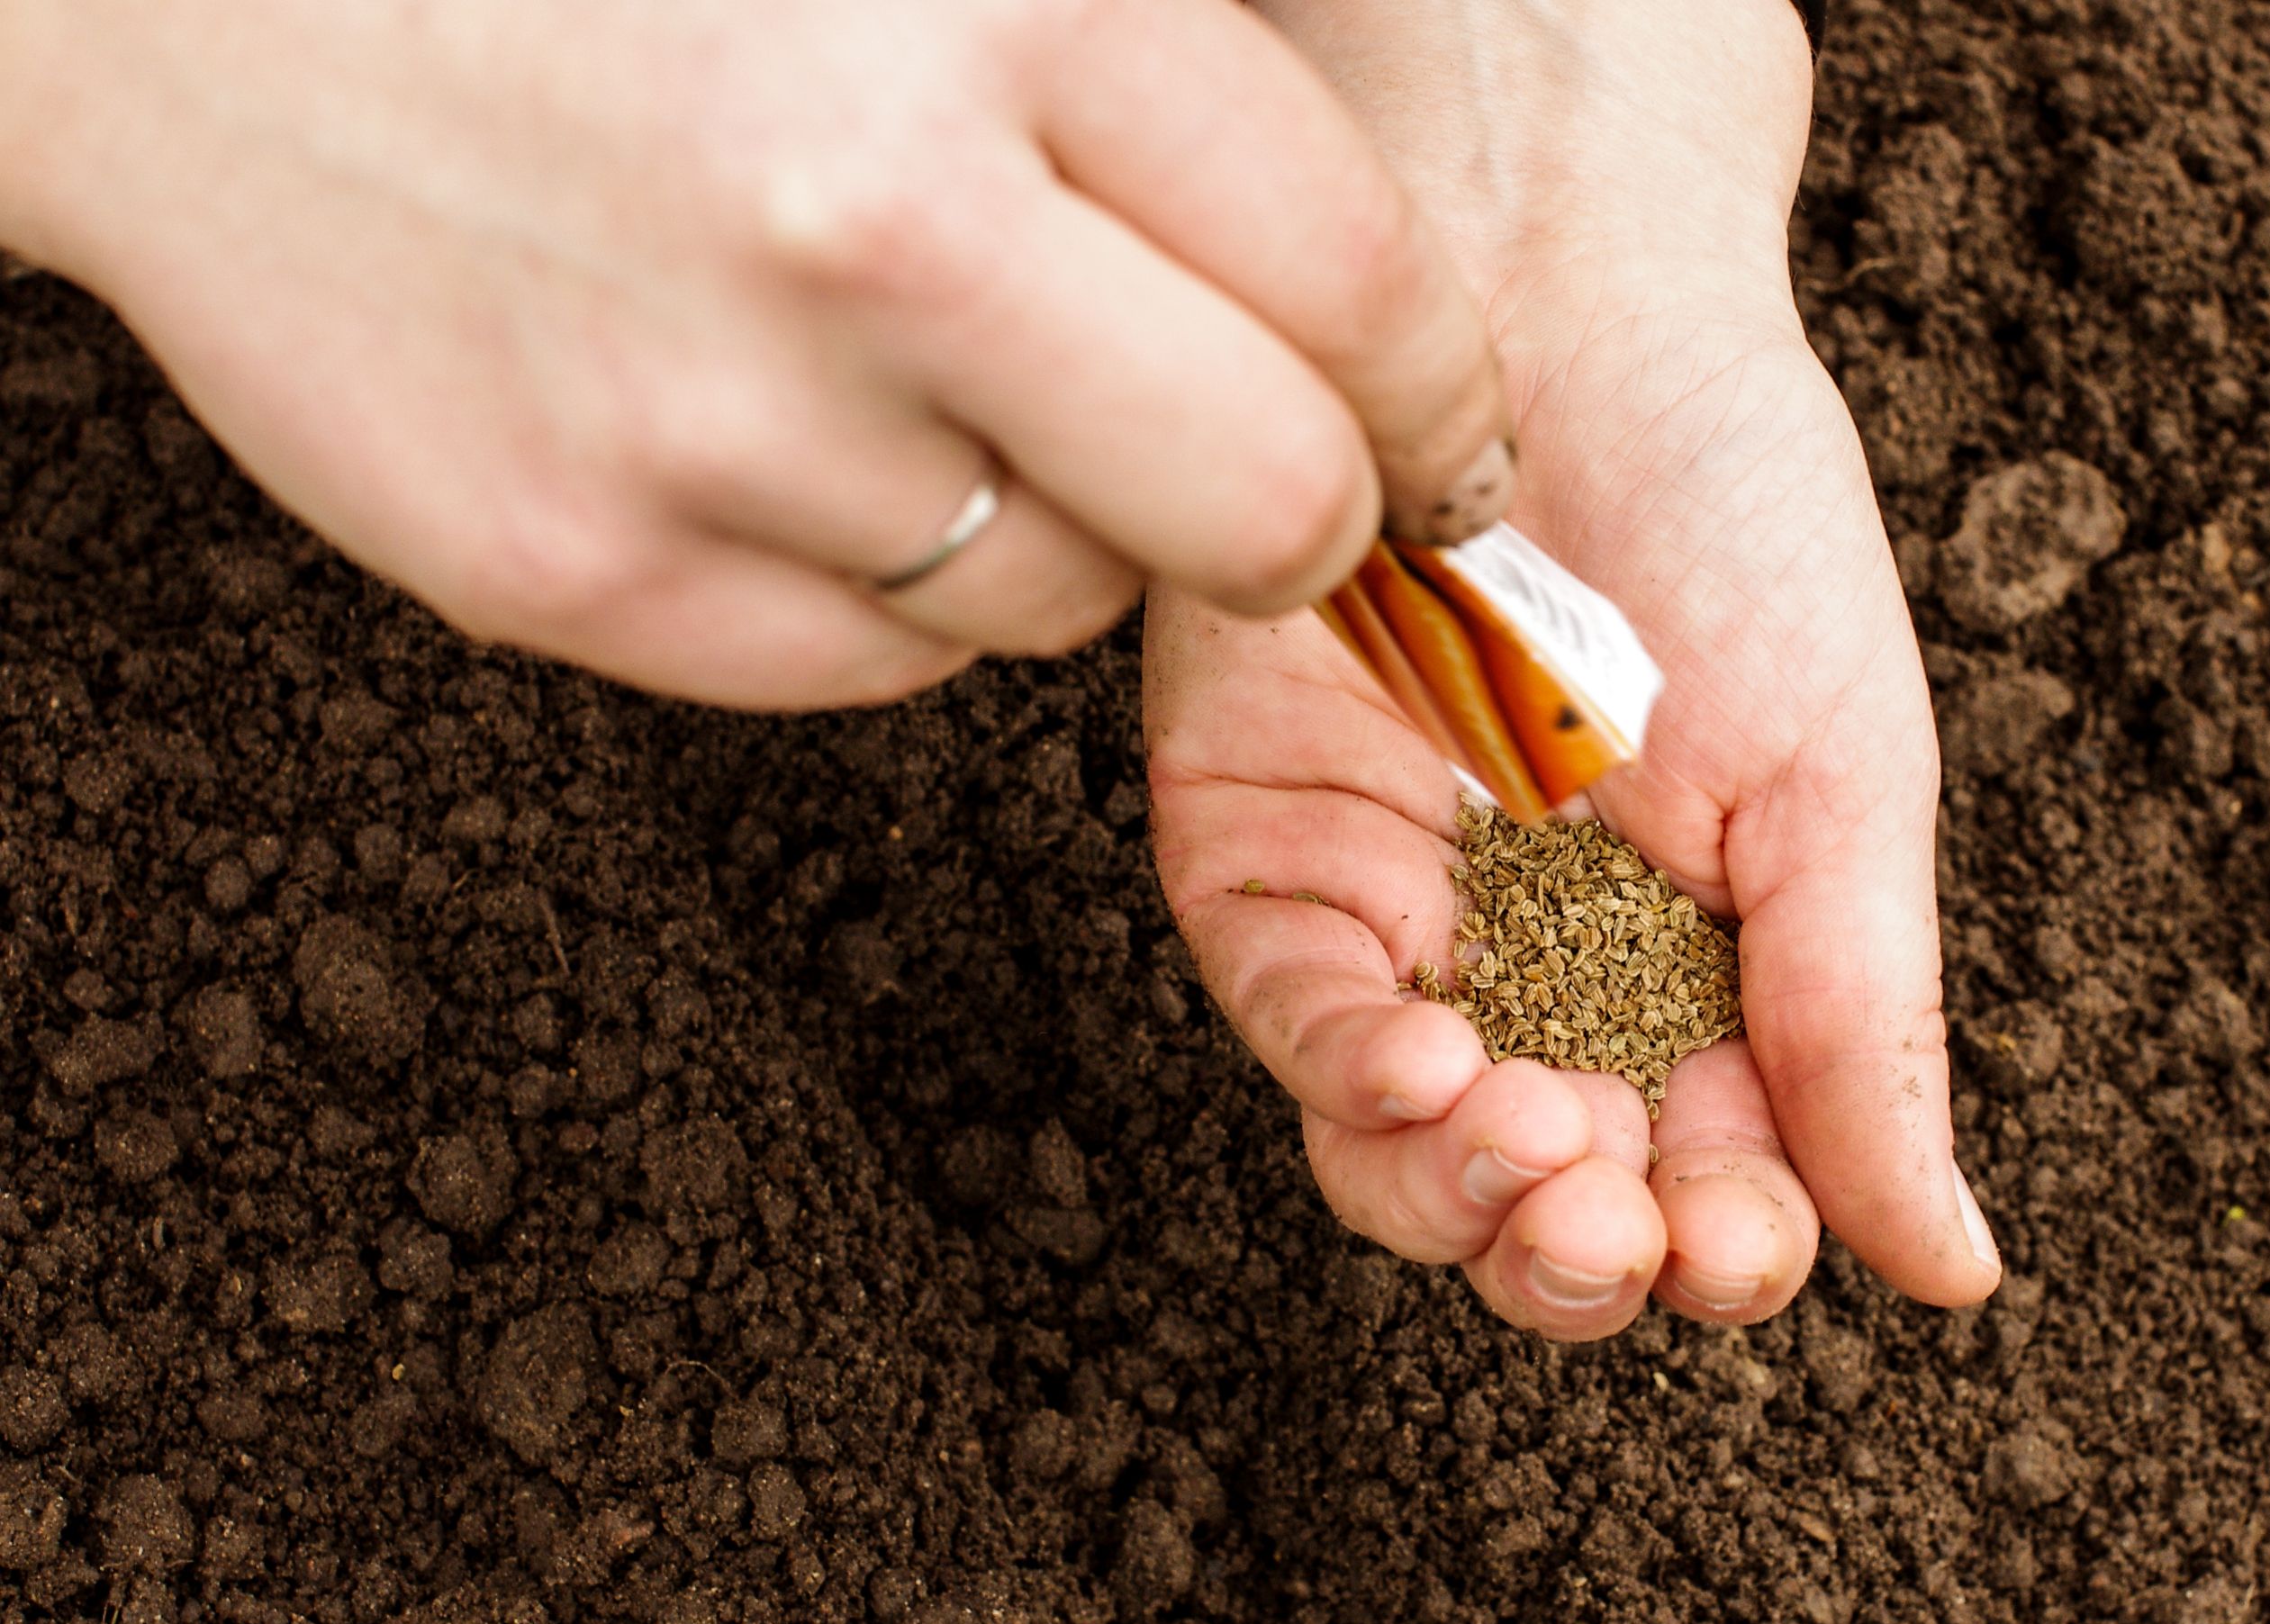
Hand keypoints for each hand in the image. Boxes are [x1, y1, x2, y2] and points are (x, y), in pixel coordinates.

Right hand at [0, 0, 1515, 705]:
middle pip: (1268, 510)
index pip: (1362, 287)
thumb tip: (1379, 281)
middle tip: (1269, 484)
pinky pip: (870, 669)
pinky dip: (875, 585)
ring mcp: (713, 415)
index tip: (1442, 440)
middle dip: (1306, 521)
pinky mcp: (579, 568)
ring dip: (1058, 531)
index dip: (1439, 400)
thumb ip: (1153, 42)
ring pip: (1059, 609)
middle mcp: (870, 214)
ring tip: (919, 385)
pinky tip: (775, 440)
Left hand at [1146, 0, 1999, 1336]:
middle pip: (1536, 1207)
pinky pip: (1295, 1019)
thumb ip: (1867, 1034)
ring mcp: (1396, 924)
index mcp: (1697, 982)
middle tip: (1616, 1218)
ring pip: (1400, 1156)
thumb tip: (1955, 1274)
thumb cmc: (1739, 517)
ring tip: (1534, 1155)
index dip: (1716, 1251)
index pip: (1699, 1188)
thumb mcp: (1845, 789)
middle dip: (1574, 1253)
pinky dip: (1355, 1076)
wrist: (1567, 296)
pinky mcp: (1264, 853)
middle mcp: (1539, 978)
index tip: (1740, 1247)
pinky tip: (1429, 1069)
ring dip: (1463, 1199)